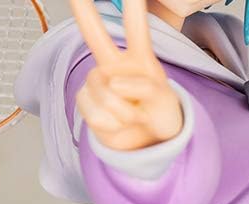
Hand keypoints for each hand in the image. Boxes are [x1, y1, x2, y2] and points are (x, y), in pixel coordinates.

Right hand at [69, 0, 182, 150]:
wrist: (148, 143)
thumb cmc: (160, 114)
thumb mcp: (165, 100)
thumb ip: (145, 86)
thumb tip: (115, 84)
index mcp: (139, 58)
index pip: (135, 27)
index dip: (132, 5)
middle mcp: (114, 65)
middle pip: (94, 34)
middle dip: (84, 9)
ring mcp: (98, 83)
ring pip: (104, 93)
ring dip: (124, 113)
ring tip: (134, 116)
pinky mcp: (86, 102)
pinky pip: (96, 114)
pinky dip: (113, 125)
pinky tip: (119, 124)